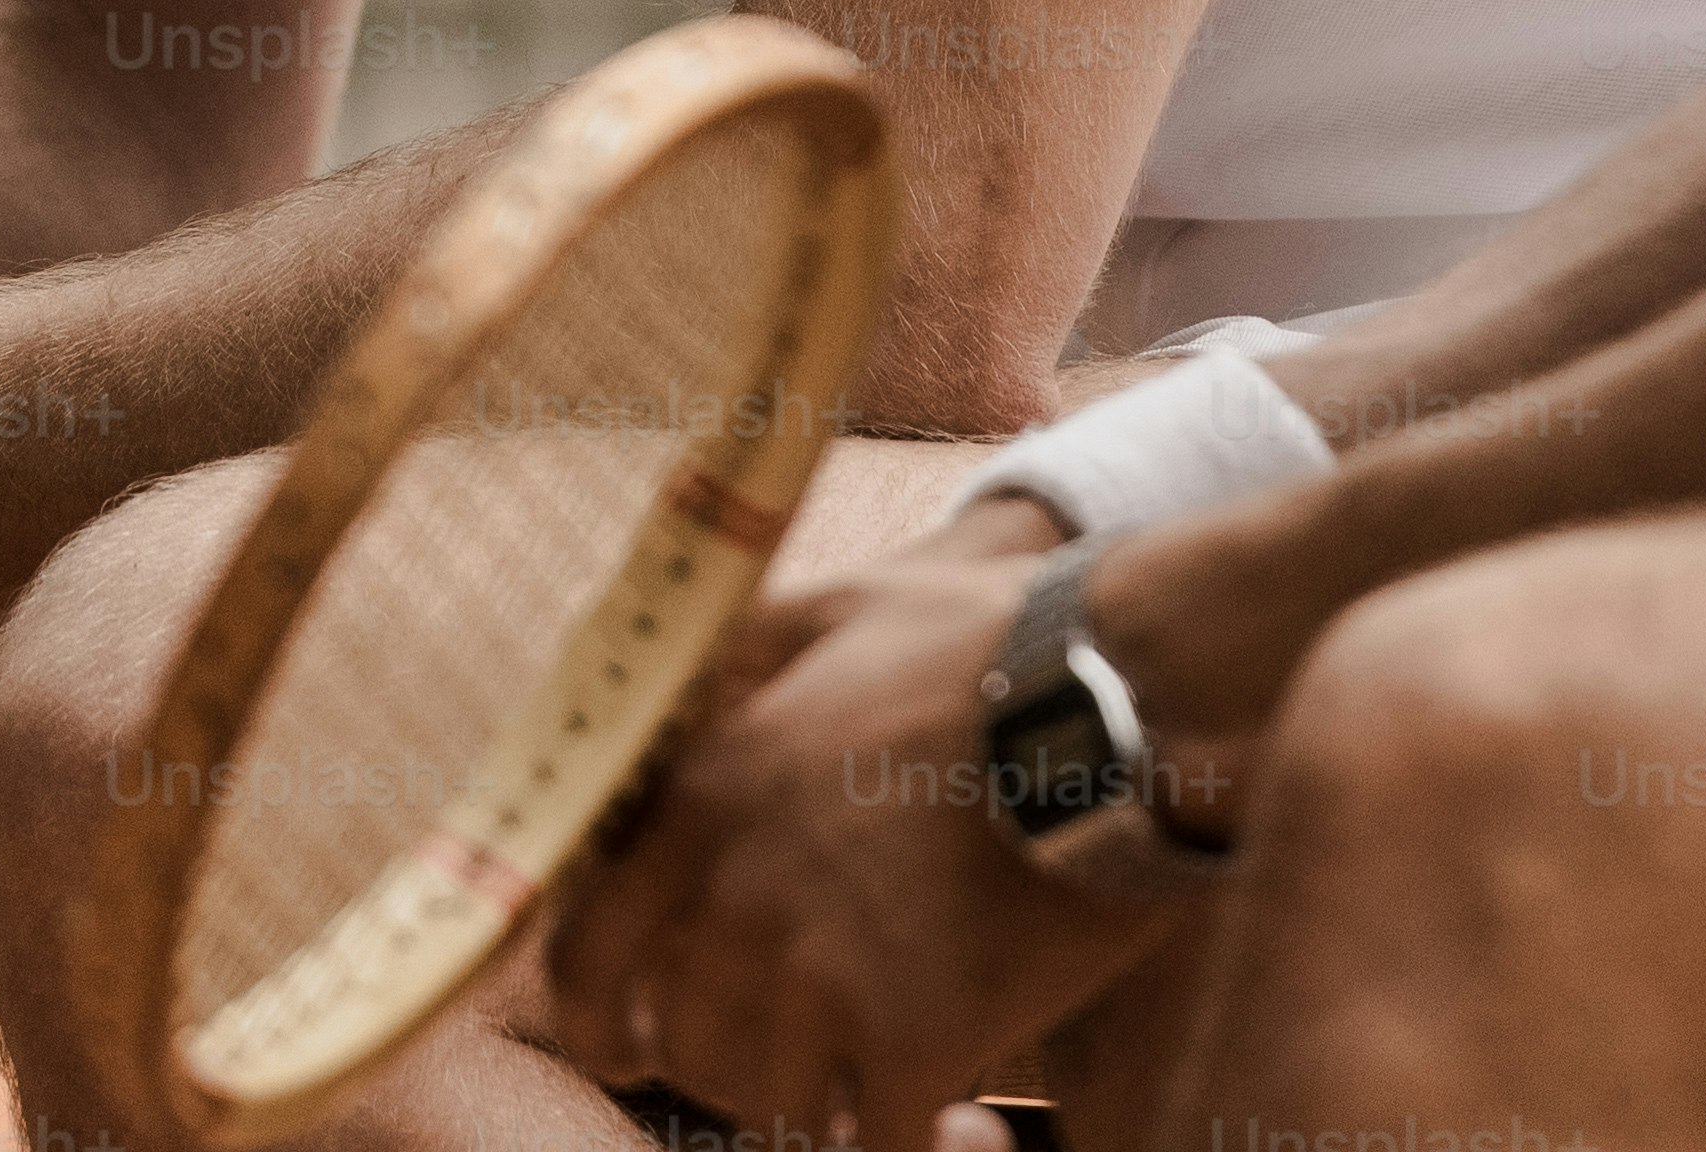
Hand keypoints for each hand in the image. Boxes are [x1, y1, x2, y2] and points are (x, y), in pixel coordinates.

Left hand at [545, 534, 1174, 1143]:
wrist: (1121, 699)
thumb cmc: (986, 642)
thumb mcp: (833, 608)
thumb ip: (734, 650)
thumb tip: (656, 669)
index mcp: (709, 798)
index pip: (584, 957)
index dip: (595, 1018)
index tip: (626, 1044)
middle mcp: (743, 896)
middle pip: (683, 1045)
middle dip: (722, 1062)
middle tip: (785, 1054)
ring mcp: (826, 974)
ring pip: (766, 1105)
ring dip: (812, 1103)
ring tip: (862, 1081)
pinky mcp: (918, 1037)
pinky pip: (869, 1144)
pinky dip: (902, 1148)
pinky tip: (947, 1128)